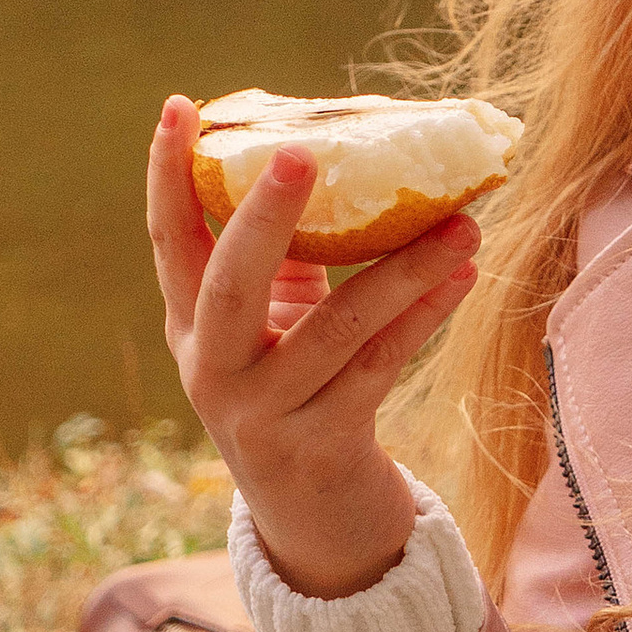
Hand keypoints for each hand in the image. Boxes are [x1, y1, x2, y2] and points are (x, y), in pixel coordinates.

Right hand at [145, 95, 479, 597]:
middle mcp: (213, 371)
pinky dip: (424, 318)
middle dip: (265, 216)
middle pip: (227, 284)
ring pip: (335, 329)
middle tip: (306, 153)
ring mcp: (263, 415)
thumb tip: (342, 160)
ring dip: (404, 269)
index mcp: (191, 328)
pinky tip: (463, 277)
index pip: (169, 241)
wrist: (313, 525)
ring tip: (461, 223)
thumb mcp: (272, 328)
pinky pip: (380, 369)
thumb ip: (286, 260)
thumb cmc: (298, 394)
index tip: (180, 106)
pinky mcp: (321, 447)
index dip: (168, 175)